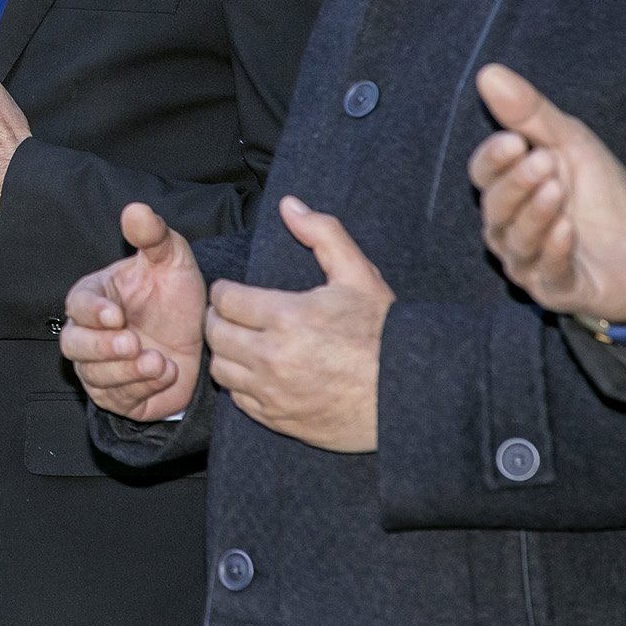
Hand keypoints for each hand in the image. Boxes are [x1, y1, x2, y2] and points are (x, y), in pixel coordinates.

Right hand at [61, 202, 207, 420]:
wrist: (201, 339)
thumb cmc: (176, 295)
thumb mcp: (171, 259)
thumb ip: (152, 235)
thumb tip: (135, 209)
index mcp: (94, 298)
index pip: (77, 305)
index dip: (93, 312)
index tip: (116, 315)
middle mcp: (89, 335)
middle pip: (74, 345)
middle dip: (102, 347)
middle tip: (133, 342)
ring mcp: (101, 368)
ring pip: (95, 376)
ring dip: (127, 371)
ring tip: (159, 360)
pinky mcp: (119, 397)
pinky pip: (118, 400)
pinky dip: (140, 389)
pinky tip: (165, 373)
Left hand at [204, 196, 393, 453]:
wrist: (411, 394)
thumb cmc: (385, 333)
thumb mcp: (359, 275)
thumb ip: (322, 233)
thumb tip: (289, 205)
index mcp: (287, 317)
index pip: (225, 299)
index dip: (226, 291)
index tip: (235, 292)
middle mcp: (273, 358)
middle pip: (215, 333)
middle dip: (219, 318)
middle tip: (234, 314)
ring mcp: (274, 393)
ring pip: (221, 369)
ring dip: (227, 352)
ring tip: (244, 342)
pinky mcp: (280, 421)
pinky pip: (240, 401)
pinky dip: (242, 386)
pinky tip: (259, 373)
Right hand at [468, 64, 625, 323]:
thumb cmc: (601, 196)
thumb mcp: (572, 145)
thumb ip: (530, 114)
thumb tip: (489, 73)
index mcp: (508, 192)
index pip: (484, 174)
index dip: (495, 159)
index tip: (516, 141)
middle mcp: (508, 229)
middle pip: (495, 207)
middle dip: (517, 184)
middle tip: (544, 161)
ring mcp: (530, 263)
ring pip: (516, 240)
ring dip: (535, 214)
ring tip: (558, 190)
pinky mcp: (559, 290)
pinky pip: (548, 272)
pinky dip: (555, 250)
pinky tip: (569, 229)